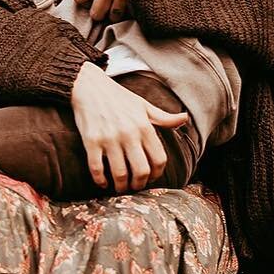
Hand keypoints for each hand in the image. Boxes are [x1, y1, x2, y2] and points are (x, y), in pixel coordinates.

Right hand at [70, 62, 188, 192]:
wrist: (89, 86)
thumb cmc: (118, 97)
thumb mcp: (143, 105)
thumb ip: (163, 117)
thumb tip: (184, 118)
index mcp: (144, 126)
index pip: (159, 159)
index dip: (157, 174)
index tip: (150, 178)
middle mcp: (129, 133)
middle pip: (141, 171)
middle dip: (139, 185)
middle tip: (135, 187)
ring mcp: (109, 138)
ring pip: (119, 174)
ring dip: (121, 187)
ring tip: (120, 188)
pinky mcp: (91, 141)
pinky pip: (97, 168)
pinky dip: (100, 181)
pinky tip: (103, 183)